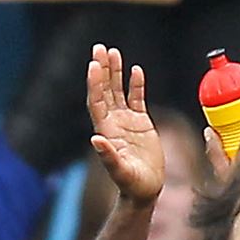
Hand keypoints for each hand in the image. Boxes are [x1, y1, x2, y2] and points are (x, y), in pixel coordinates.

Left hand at [87, 44, 163, 202]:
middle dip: (102, 69)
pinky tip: (136, 70)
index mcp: (106, 131)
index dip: (94, 83)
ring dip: (115, 72)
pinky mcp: (141, 123)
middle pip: (105, 90)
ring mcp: (126, 121)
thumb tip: (95, 140)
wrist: (145, 190)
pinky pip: (137, 98)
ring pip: (118, 91)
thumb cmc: (132, 185)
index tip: (94, 64)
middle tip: (100, 48)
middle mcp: (113, 122)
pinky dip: (136, 84)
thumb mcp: (120, 172)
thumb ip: (108, 157)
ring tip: (113, 52)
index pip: (97, 101)